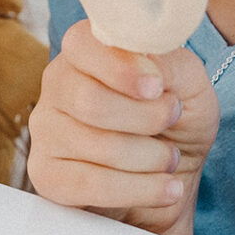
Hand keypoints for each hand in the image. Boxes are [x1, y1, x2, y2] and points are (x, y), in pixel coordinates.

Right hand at [26, 19, 219, 234]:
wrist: (172, 179)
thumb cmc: (177, 121)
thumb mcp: (188, 83)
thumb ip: (169, 64)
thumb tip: (147, 68)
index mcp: (85, 51)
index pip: (81, 44)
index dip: (121, 68)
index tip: (157, 88)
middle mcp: (57, 85)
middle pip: (90, 101)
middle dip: (146, 118)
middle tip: (172, 121)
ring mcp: (46, 131)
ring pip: (97, 146)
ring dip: (151, 157)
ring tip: (170, 158)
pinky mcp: (47, 176)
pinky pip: (91, 185)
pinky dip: (140, 190)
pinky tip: (166, 189)